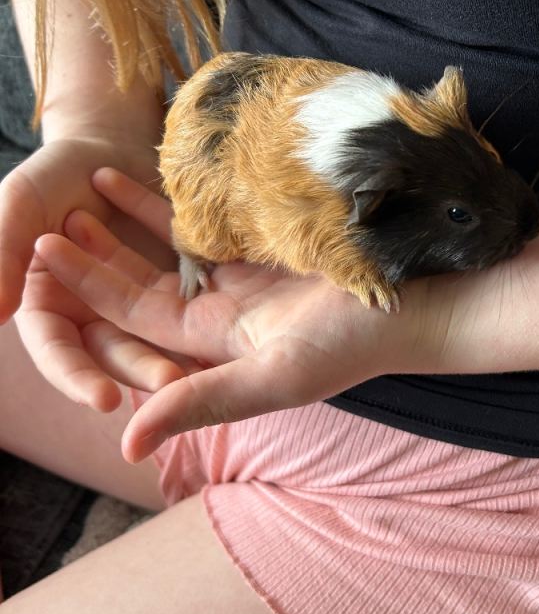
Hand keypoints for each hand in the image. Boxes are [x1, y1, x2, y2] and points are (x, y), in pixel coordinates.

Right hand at [0, 136, 182, 409]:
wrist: (109, 143)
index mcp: (49, 309)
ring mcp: (141, 304)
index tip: (104, 399)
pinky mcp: (178, 287)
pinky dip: (208, 314)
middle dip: (142, 371)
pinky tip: (235, 331)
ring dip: (180, 353)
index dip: (77, 378)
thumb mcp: (21, 206)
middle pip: (115, 354)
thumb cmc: (52, 175)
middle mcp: (95, 316)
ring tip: (206, 370)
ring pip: (159, 338)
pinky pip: (193, 305)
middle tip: (172, 385)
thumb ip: (3, 252)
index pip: (58, 354)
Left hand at [35, 169, 441, 461]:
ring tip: (93, 175)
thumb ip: (199, 404)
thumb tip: (125, 447)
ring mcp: (248, 273)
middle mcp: (222, 310)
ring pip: (176, 242)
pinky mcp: (273, 242)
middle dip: (100, 247)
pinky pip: (218, 216)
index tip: (45, 249)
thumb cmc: (352, 345)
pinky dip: (188, 193)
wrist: (419, 303)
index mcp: (212, 343)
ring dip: (135, 213)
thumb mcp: (271, 380)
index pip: (131, 314)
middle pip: (146, 278)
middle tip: (53, 209)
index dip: (88, 285)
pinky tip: (162, 166)